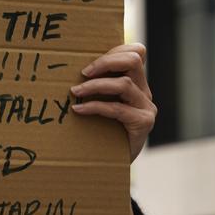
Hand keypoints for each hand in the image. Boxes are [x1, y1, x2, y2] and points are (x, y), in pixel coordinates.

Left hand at [70, 43, 156, 161]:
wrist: (113, 164)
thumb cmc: (102, 130)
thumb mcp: (102, 102)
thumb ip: (98, 85)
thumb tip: (68, 68)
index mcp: (137, 82)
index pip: (136, 52)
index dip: (114, 50)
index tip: (89, 61)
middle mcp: (144, 91)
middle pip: (133, 60)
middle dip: (105, 62)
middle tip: (82, 73)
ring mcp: (146, 107)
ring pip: (124, 84)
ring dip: (95, 86)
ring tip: (75, 92)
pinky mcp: (143, 123)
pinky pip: (117, 109)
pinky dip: (95, 106)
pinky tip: (78, 110)